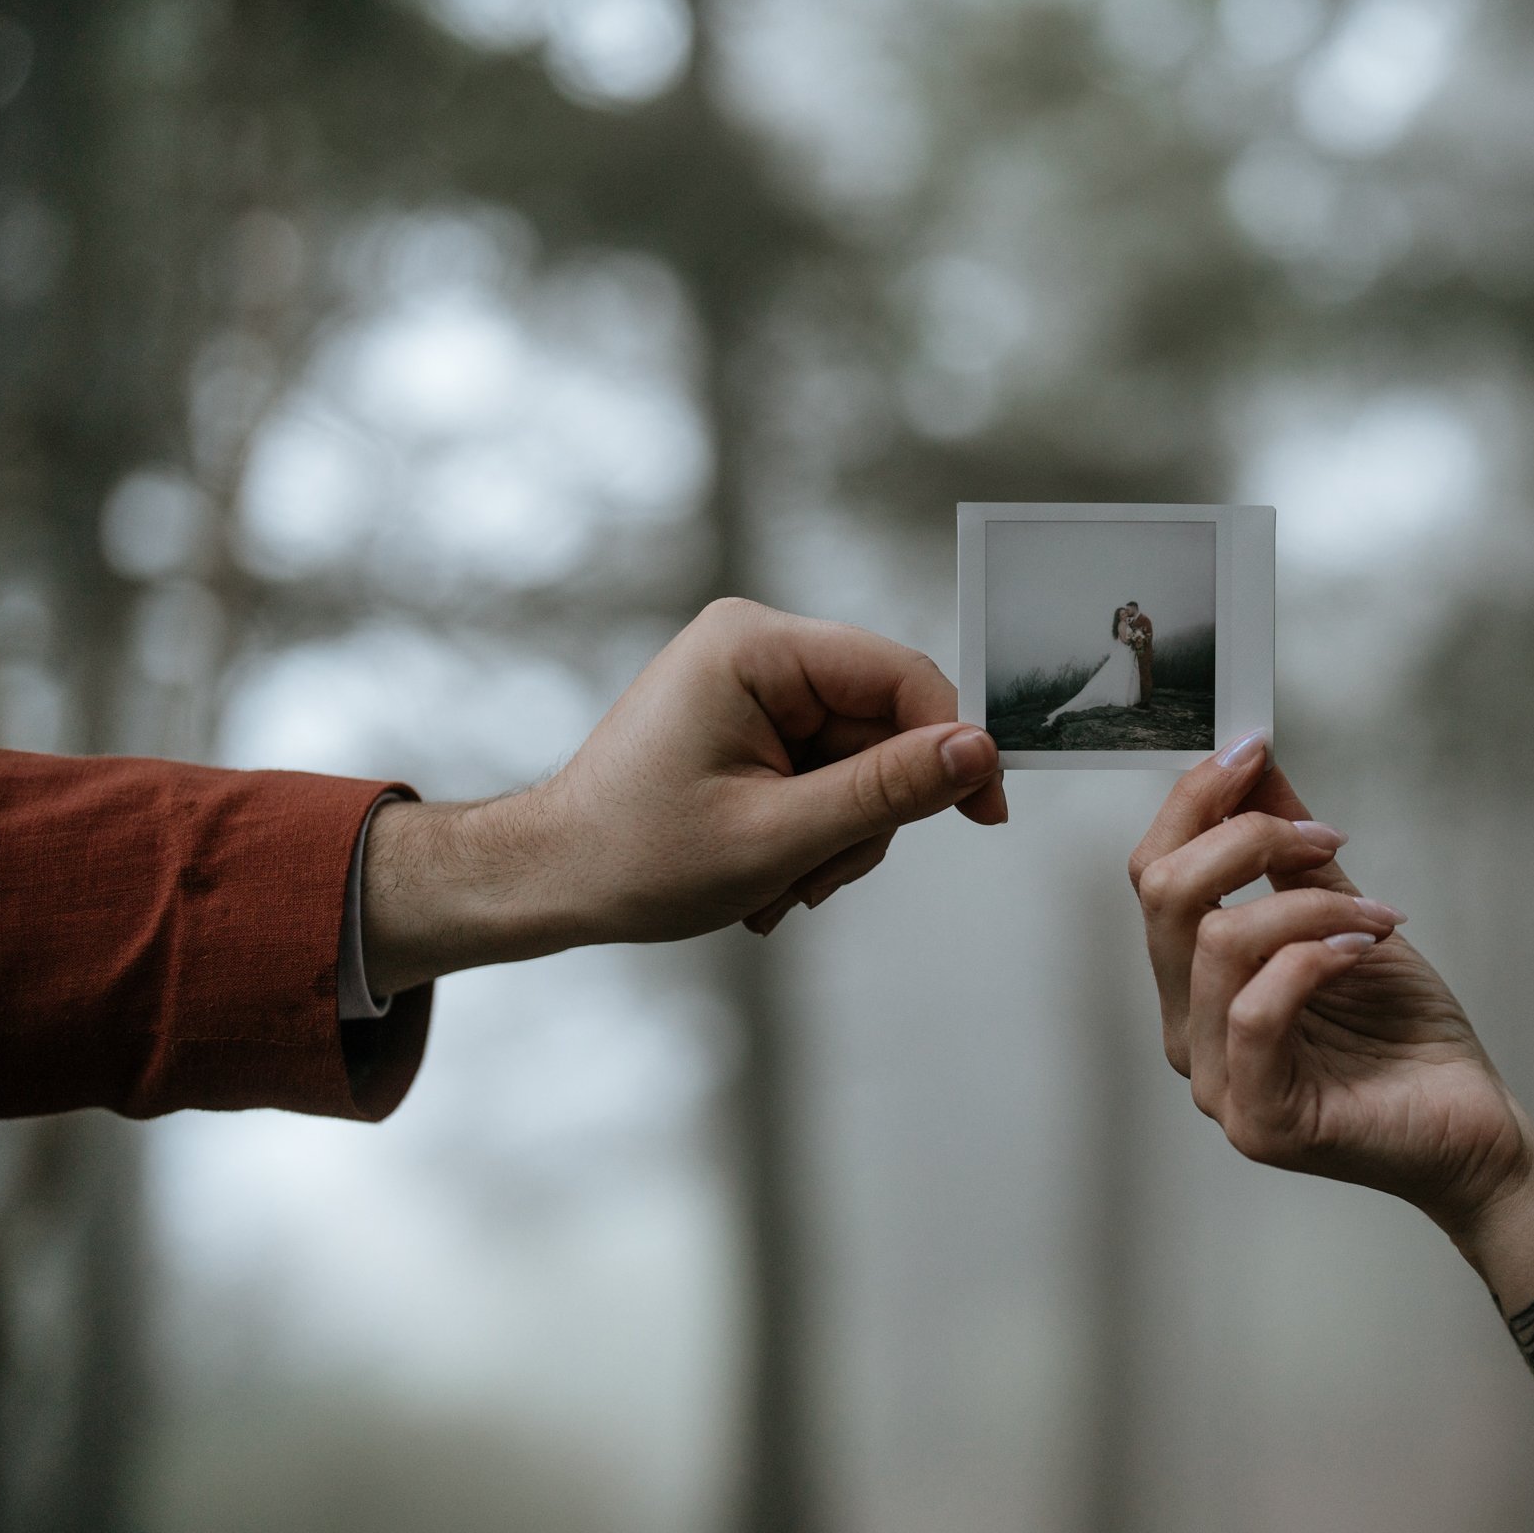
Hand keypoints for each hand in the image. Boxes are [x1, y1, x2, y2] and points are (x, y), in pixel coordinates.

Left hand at [361, 599, 1005, 990]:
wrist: (549, 882)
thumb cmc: (635, 858)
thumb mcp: (775, 836)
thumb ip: (885, 791)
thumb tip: (979, 752)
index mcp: (755, 646)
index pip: (898, 676)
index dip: (953, 743)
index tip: (983, 813)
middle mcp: (759, 649)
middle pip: (885, 725)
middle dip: (868, 813)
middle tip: (817, 877)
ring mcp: (756, 686)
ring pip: (864, 761)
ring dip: (839, 837)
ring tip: (780, 886)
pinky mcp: (754, 724)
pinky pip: (830, 774)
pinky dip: (816, 833)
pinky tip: (771, 873)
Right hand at [1127, 737, 1533, 1234]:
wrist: (1471, 1127)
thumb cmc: (1407, 1037)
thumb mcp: (1345, 913)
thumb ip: (1293, 852)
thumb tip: (1256, 763)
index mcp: (1196, 981)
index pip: (1153, 873)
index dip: (1195, 802)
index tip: (1253, 751)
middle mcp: (1189, 1030)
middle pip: (1165, 896)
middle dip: (1244, 837)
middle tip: (1324, 835)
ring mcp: (1216, 1081)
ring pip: (1216, 943)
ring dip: (1308, 903)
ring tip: (1373, 913)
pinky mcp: (1259, 1119)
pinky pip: (1255, 1011)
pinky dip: (1313, 958)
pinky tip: (1362, 949)